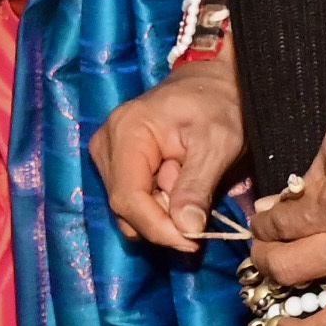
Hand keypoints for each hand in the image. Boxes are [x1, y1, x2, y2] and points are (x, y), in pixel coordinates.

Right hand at [88, 49, 241, 253]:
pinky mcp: (116, 165)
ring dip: (164, 211)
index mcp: (126, 132)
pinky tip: (180, 182)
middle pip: (125, 209)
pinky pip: (134, 201)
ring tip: (191, 181)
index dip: (158, 228)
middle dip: (165, 219)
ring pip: (129, 210)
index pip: (128, 199)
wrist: (213, 82)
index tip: (193, 242)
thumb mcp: (218, 143)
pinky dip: (161, 203)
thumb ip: (198, 186)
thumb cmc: (219, 104)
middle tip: (201, 203)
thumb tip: (186, 230)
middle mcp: (106, 145)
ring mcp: (107, 155)